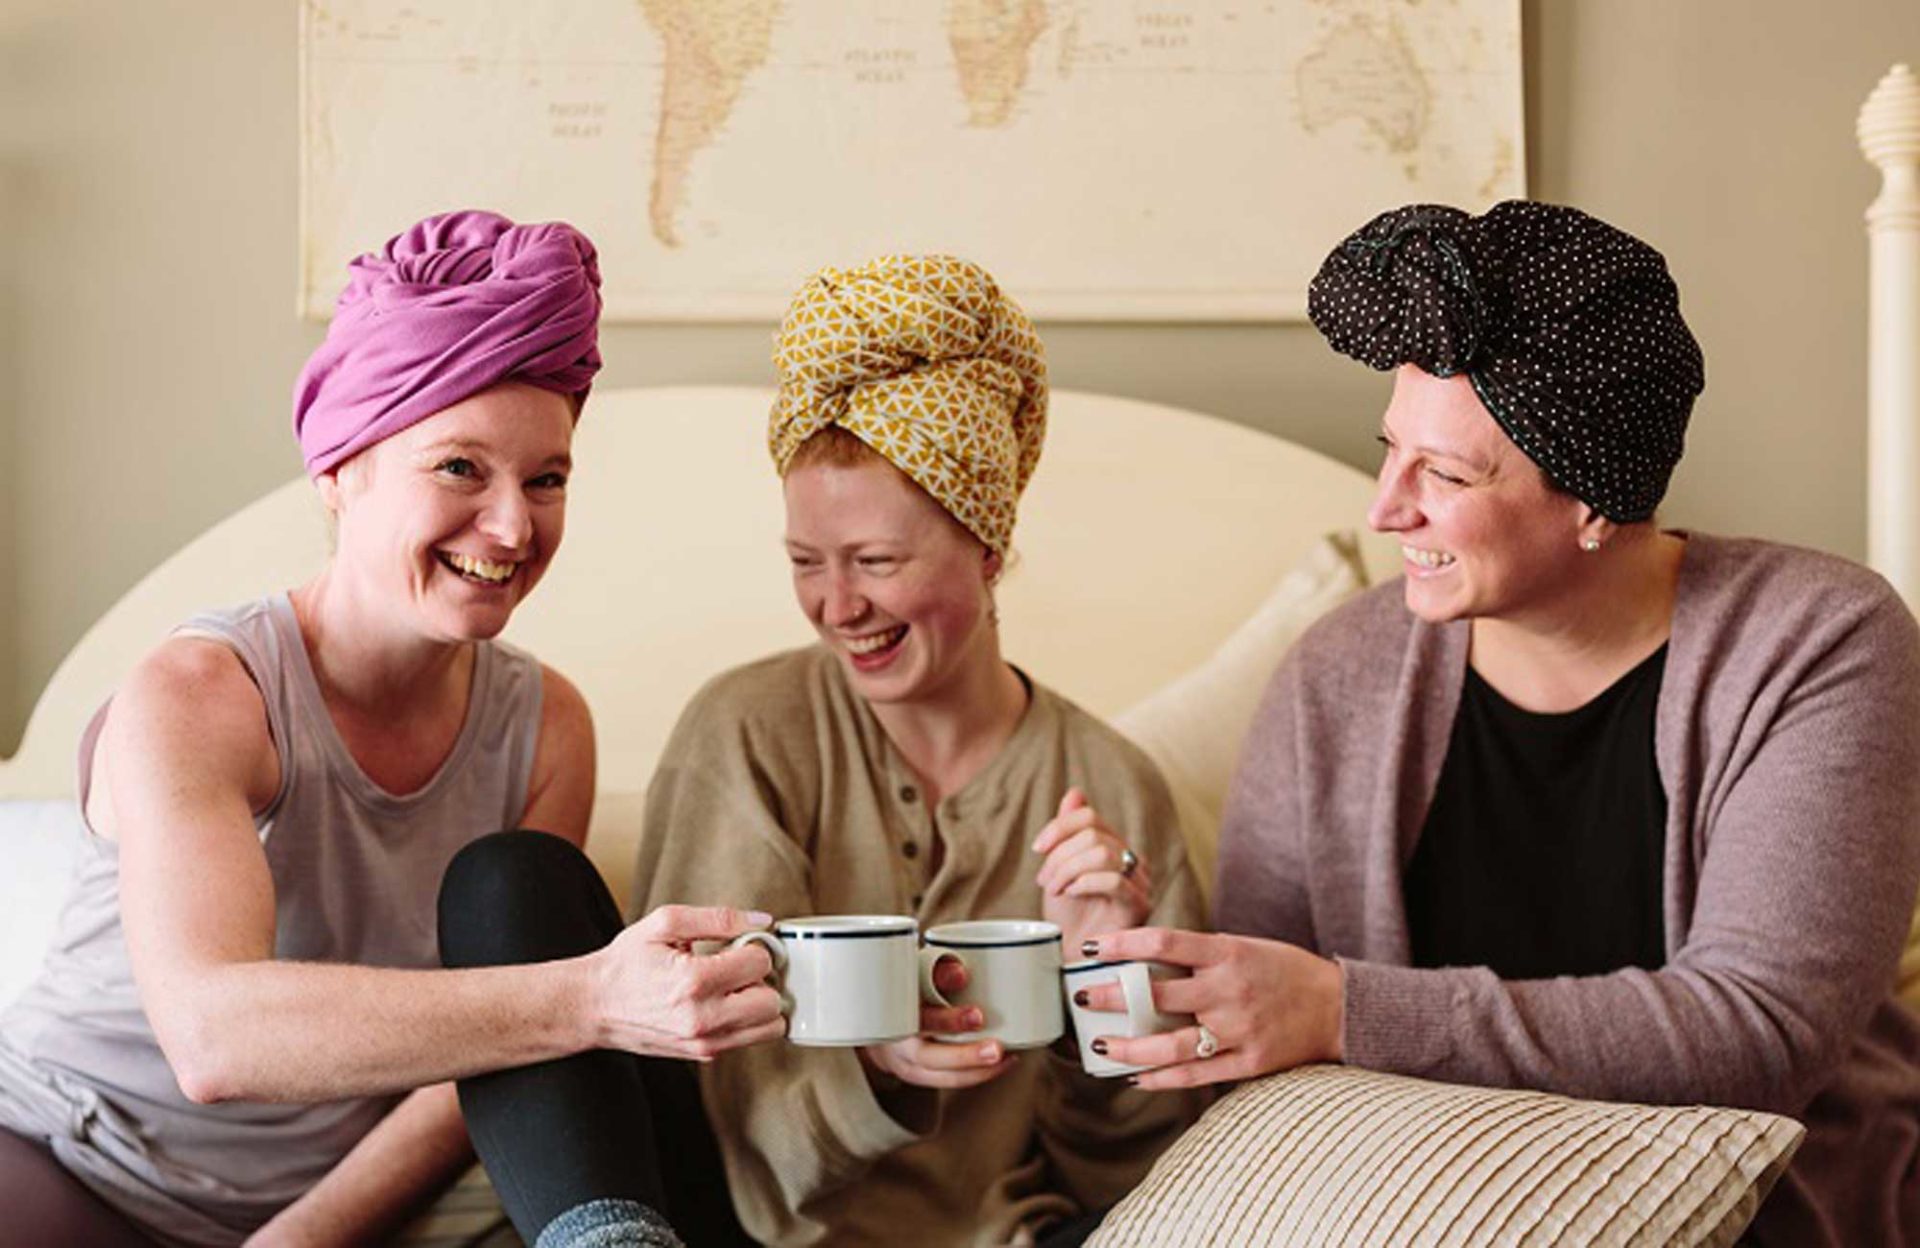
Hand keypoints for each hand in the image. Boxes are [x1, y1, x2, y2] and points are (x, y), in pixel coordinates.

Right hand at [591, 905, 787, 1059]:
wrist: (595, 1006)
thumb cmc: (626, 963)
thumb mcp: (665, 924)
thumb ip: (717, 918)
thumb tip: (761, 921)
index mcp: (694, 980)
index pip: (760, 963)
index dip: (753, 947)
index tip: (737, 945)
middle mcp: (703, 1018)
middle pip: (773, 1002)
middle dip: (761, 979)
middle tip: (738, 967)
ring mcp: (704, 1041)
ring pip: (769, 1027)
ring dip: (759, 1004)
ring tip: (733, 987)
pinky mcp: (703, 1054)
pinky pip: (749, 1039)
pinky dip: (745, 1021)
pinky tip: (722, 1003)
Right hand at [858, 955, 1015, 1088]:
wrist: (879, 1018)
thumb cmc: (903, 991)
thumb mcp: (915, 973)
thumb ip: (939, 971)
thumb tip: (962, 974)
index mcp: (896, 1015)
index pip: (920, 1021)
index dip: (949, 1020)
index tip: (978, 1015)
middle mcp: (899, 1045)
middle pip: (931, 1057)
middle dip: (966, 1056)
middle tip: (997, 1049)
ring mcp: (908, 1065)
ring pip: (943, 1076)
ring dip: (978, 1070)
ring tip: (1008, 1058)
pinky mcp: (921, 1076)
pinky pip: (950, 1081)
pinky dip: (978, 1075)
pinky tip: (1003, 1063)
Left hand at [1033, 788, 1151, 954]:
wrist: (1073, 959)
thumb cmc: (1069, 918)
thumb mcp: (1060, 869)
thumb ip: (1068, 833)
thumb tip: (1075, 792)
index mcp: (1114, 848)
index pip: (1089, 817)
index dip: (1059, 827)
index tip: (1037, 849)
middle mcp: (1132, 861)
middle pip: (1092, 836)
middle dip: (1059, 857)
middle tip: (1044, 882)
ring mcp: (1139, 883)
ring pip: (1101, 854)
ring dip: (1067, 871)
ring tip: (1055, 891)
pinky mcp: (1139, 906)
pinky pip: (1113, 880)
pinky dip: (1084, 883)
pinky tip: (1071, 895)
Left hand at [1075, 927, 1342, 1089]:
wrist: (1338, 1006)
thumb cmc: (1282, 971)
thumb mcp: (1242, 947)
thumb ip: (1198, 956)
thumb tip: (1140, 961)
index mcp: (1226, 952)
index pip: (1163, 943)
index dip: (1122, 944)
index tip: (1091, 949)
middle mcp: (1229, 990)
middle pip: (1157, 995)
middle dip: (1112, 997)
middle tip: (1080, 997)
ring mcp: (1238, 1029)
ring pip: (1170, 1044)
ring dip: (1129, 1047)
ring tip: (1100, 1045)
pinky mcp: (1249, 1061)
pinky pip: (1196, 1074)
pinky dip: (1162, 1077)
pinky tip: (1136, 1076)